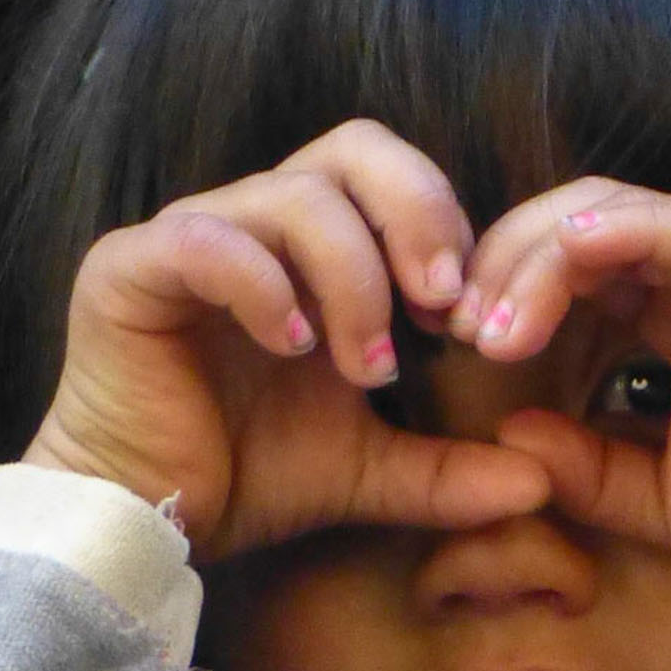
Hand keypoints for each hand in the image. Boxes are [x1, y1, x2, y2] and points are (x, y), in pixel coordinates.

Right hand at [24, 123, 551, 557]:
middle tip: (441, 302)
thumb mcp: (370, 470)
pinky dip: (262, 286)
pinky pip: (207, 240)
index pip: (391, 176)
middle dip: (415, 216)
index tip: (466, 318)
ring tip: (363, 365)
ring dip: (350, 276)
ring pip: (293, 195)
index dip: (441, 228)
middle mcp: (253, 222)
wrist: (145, 521)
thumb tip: (540, 483)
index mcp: (311, 249)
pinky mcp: (130, 268)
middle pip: (354, 149)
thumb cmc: (245, 476)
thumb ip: (449, 469)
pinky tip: (287, 346)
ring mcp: (190, 236)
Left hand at [452, 181, 670, 606]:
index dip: (505, 290)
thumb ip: (585, 467)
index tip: (452, 346)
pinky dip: (611, 236)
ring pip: (613, 214)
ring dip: (537, 258)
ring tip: (488, 323)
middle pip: (576, 222)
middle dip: (502, 263)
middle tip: (452, 325)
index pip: (573, 263)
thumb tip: (503, 436)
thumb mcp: (660, 495)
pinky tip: (556, 267)